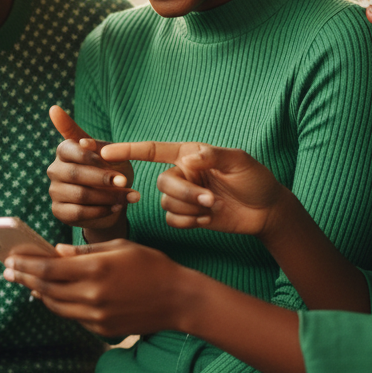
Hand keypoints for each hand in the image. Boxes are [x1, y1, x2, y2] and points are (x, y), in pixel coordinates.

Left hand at [4, 240, 195, 338]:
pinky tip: (51, 295)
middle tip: (9, 271)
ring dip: (38, 293)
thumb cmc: (151, 265)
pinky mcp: (102, 330)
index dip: (26, 264)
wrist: (178, 299)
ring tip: (26, 282)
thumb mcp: (118, 247)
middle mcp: (92, 295)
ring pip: (56, 305)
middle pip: (46, 288)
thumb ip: (85, 250)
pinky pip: (72, 316)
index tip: (11, 259)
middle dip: (24, 278)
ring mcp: (96, 316)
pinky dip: (58, 304)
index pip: (49, 268)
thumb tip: (57, 251)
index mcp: (95, 269)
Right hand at [47, 105, 137, 239]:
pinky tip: (116, 208)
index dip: (91, 156)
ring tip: (129, 196)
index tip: (111, 161)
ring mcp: (54, 191)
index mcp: (65, 150)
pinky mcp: (59, 211)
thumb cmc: (112, 170)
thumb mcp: (111, 154)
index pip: (69, 148)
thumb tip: (81, 140)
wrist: (114, 200)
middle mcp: (55, 169)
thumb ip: (98, 145)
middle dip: (103, 178)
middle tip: (125, 181)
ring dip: (107, 197)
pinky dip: (101, 211)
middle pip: (75, 174)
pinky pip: (78, 213)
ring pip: (80, 195)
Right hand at [101, 140, 287, 237]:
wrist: (267, 211)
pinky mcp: (187, 216)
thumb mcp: (238, 161)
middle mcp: (182, 173)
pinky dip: (190, 222)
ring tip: (215, 208)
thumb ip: (212, 156)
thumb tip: (187, 160)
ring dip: (192, 209)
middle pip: (163, 184)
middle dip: (186, 194)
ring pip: (167, 204)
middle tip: (212, 199)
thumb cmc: (255, 179)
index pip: (152, 151)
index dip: (128, 150)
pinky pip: (173, 221)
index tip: (105, 152)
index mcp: (188, 154)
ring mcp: (184, 196)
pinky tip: (209, 220)